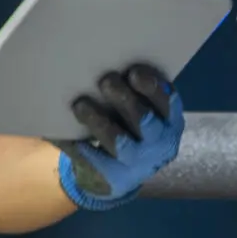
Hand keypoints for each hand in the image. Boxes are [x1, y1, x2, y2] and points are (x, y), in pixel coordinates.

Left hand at [58, 66, 181, 210]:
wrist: (119, 173)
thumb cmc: (128, 126)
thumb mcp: (140, 110)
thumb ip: (133, 91)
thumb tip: (102, 59)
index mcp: (170, 121)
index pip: (169, 101)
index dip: (152, 87)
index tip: (133, 72)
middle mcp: (160, 143)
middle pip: (145, 120)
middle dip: (125, 99)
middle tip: (105, 80)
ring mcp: (138, 163)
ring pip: (120, 142)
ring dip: (99, 121)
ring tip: (80, 105)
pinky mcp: (115, 178)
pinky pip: (96, 162)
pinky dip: (80, 146)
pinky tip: (66, 135)